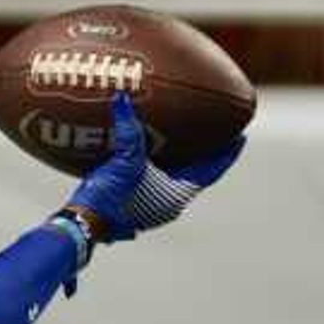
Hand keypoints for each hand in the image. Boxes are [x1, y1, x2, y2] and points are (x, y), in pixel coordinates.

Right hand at [63, 95, 242, 243]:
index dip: (226, 154)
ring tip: (186, 144)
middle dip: (206, 156)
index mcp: (176, 195)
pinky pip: (156, 186)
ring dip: (183, 164)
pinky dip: (161, 171)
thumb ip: (128, 129)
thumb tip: (123, 97)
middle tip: (216, 135)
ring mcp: (152, 210)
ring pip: (175, 182)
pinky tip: (149, 161)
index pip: (211, 171)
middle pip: (197, 176)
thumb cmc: (109, 198)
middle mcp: (169, 205)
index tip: (240, 137)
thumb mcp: (123, 160)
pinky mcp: (135, 209)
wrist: (83, 225)